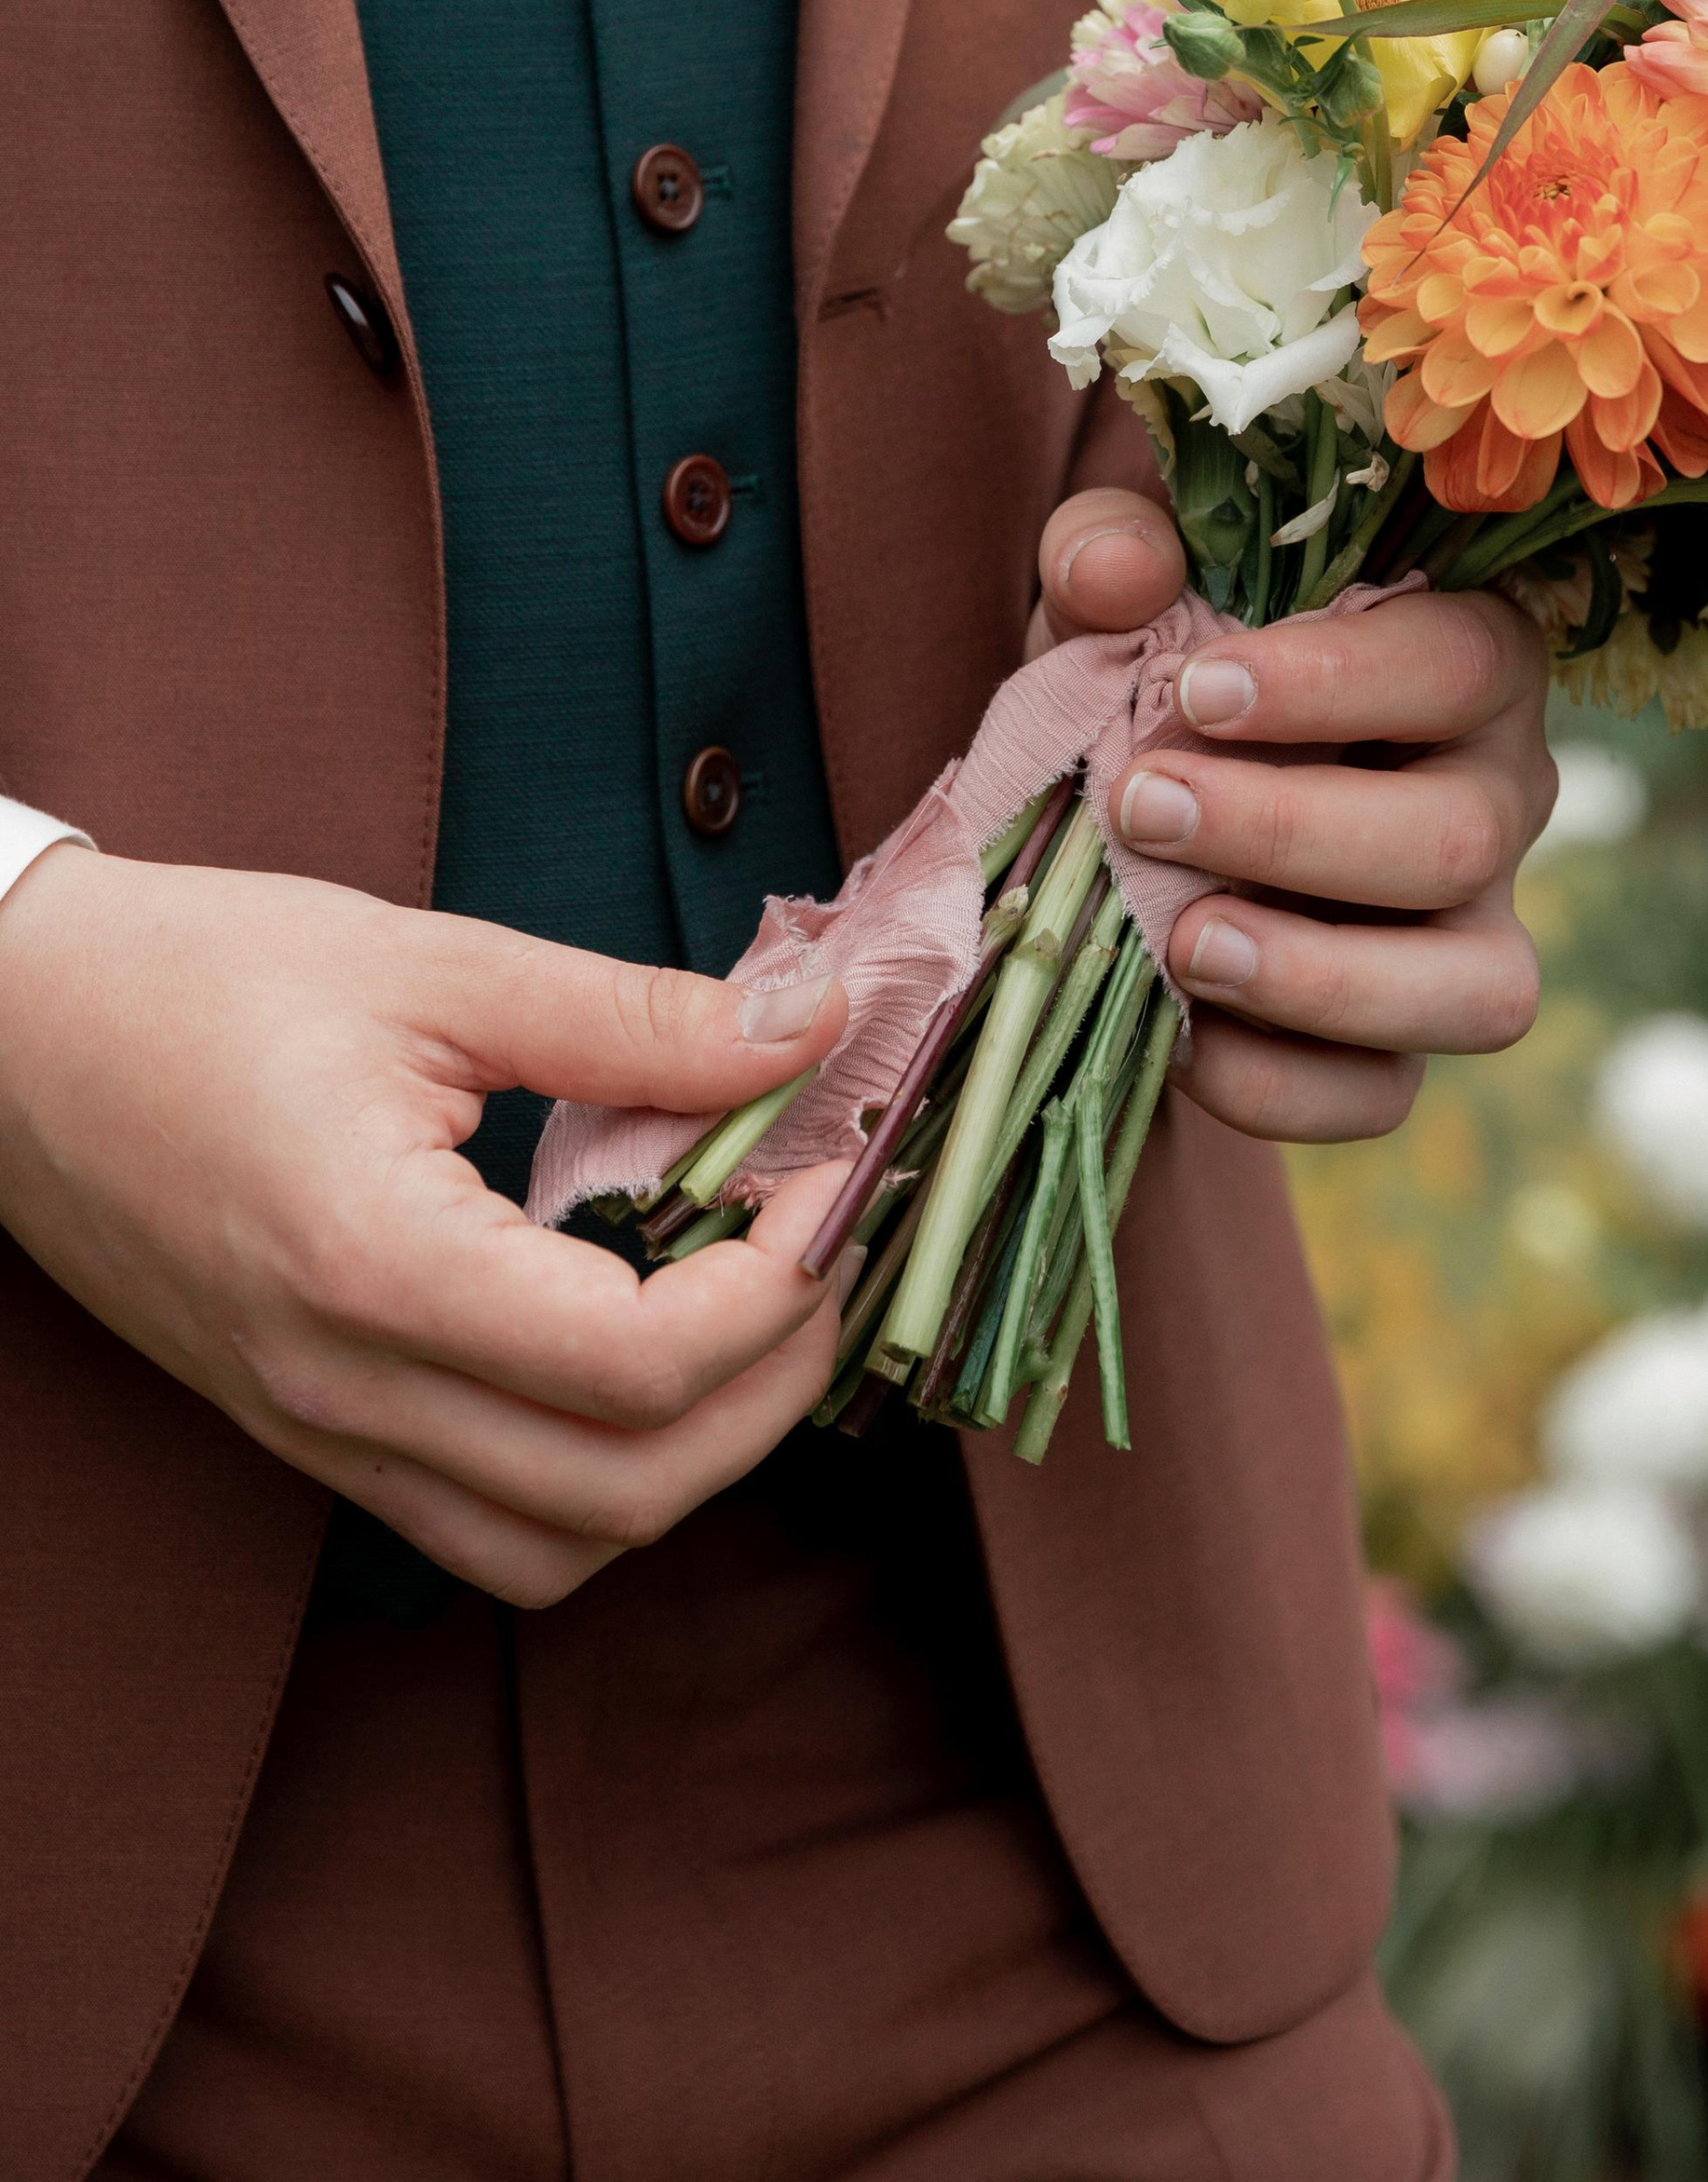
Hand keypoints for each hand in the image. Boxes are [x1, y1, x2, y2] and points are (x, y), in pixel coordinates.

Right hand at [0, 849, 852, 1605]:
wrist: (13, 1034)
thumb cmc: (201, 977)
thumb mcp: (434, 965)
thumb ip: (634, 1017)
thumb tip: (812, 1026)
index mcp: (373, 1263)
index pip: (636, 1365)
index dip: (775, 1286)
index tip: (822, 1176)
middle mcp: (343, 1389)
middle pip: (626, 1493)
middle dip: (770, 1387)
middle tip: (821, 1252)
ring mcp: (319, 1433)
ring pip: (561, 1547)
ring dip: (693, 1456)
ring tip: (751, 1312)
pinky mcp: (311, 1434)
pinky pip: (487, 1526)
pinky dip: (599, 1475)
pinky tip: (640, 1348)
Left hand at [1033, 491, 1554, 1141]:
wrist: (1131, 807)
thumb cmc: (1161, 669)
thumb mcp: (1121, 594)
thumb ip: (1111, 554)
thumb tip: (1120, 568)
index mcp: (1468, 662)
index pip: (1460, 662)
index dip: (1340, 681)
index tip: (1198, 689)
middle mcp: (1500, 800)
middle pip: (1462, 837)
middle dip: (1293, 831)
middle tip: (1145, 808)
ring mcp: (1470, 936)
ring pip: (1479, 990)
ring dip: (1321, 977)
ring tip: (1184, 944)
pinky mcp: (1404, 1048)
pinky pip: (1386, 1095)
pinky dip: (1279, 1086)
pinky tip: (1177, 1037)